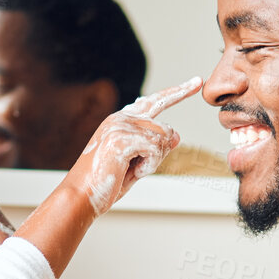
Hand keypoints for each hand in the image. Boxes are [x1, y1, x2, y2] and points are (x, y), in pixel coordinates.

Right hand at [62, 77, 200, 214]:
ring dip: (152, 162)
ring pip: (163, 140)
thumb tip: (177, 135)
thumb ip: (155, 148)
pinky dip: (148, 167)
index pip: (154, 101)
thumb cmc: (105, 183)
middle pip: (165, 129)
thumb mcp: (136, 163)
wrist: (81, 197)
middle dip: (159, 154)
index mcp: (121, 120)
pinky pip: (155, 150)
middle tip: (134, 168)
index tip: (197, 81)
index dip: (178, 92)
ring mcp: (120, 126)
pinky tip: (128, 171)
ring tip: (127, 169)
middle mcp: (121, 118)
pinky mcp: (122, 139)